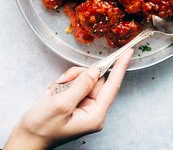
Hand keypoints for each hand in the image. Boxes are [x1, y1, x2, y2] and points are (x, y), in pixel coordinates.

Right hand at [4, 49, 132, 149]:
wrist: (26, 138)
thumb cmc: (42, 127)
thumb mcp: (61, 104)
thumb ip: (81, 85)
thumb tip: (96, 70)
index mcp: (95, 114)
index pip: (112, 86)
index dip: (120, 67)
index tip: (128, 52)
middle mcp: (94, 109)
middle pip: (94, 79)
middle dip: (77, 76)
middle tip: (61, 85)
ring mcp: (85, 105)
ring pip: (83, 78)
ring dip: (68, 81)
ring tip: (54, 93)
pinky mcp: (77, 101)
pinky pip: (75, 83)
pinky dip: (63, 84)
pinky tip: (53, 94)